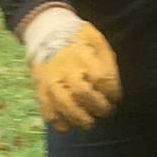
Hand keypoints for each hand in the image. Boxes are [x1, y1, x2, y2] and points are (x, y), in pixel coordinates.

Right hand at [18, 3, 120, 130]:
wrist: (46, 31)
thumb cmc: (77, 39)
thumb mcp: (96, 41)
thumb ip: (107, 62)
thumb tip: (113, 86)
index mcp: (82, 54)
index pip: (101, 78)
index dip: (112, 91)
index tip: (116, 97)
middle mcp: (65, 68)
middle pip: (83, 93)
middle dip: (98, 106)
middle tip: (106, 111)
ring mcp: (50, 80)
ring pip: (63, 105)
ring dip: (79, 118)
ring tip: (89, 122)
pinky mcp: (40, 89)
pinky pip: (47, 110)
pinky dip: (58, 122)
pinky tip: (69, 124)